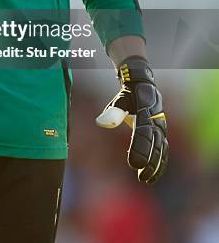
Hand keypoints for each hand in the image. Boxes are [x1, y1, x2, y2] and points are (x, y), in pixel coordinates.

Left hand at [96, 56, 167, 183]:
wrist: (144, 86)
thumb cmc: (129, 95)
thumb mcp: (119, 100)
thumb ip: (112, 112)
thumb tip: (101, 122)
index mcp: (146, 113)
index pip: (144, 134)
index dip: (140, 150)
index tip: (134, 164)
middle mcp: (157, 122)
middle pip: (156, 145)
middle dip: (150, 163)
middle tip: (141, 177)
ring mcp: (162, 127)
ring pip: (162, 150)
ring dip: (156, 166)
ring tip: (146, 179)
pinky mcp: (162, 132)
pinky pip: (164, 150)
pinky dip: (160, 162)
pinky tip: (153, 174)